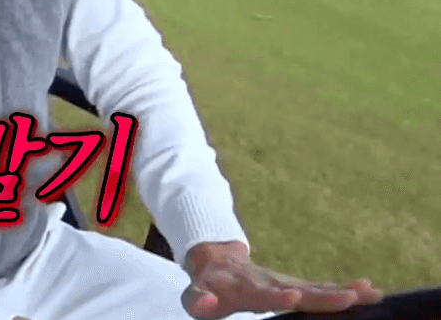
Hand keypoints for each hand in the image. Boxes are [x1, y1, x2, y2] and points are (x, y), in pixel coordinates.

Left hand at [181, 241, 380, 317]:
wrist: (217, 262)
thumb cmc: (206, 286)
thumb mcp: (195, 295)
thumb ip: (198, 300)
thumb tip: (204, 304)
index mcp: (246, 289)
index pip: (263, 295)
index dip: (277, 297)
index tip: (295, 297)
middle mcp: (271, 283)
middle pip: (300, 290)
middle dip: (324, 296)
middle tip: (350, 298)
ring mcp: (286, 283)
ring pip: (317, 288)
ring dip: (344, 291)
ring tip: (370, 293)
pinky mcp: (296, 285)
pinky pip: (322, 287)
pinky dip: (345, 288)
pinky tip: (369, 288)